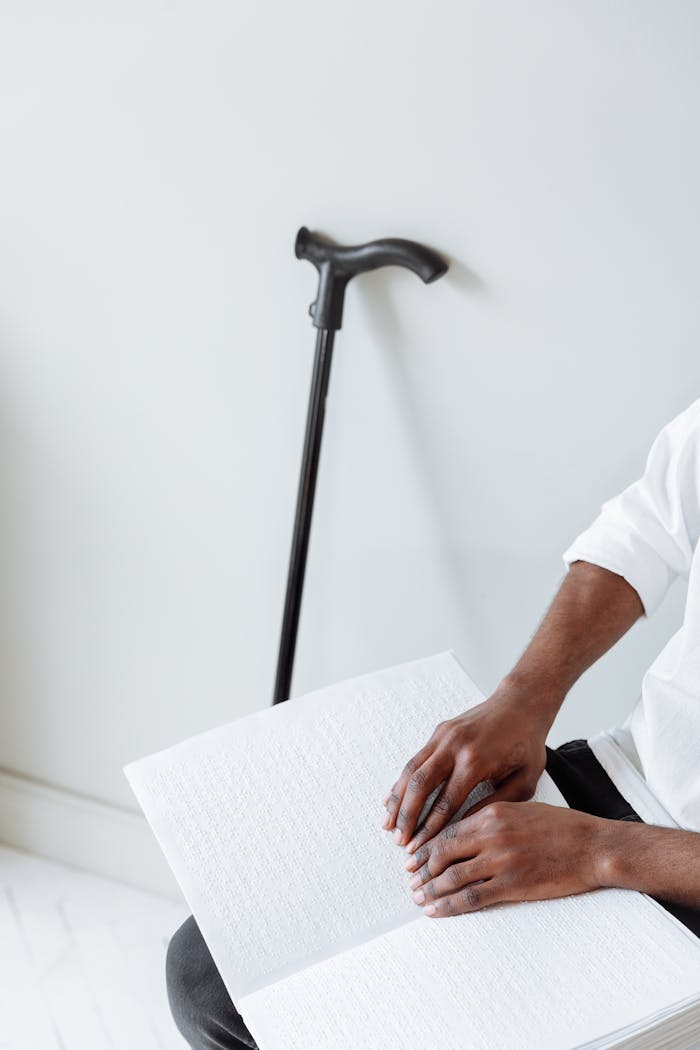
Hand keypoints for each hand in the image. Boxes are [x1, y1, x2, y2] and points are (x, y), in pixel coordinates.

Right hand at [383, 681, 554, 849]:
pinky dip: (402, 781)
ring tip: (388, 824)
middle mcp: (455, 746)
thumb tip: (466, 825)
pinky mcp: (439, 731)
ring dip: (397, 799)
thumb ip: (496, 803)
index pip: (446, 801)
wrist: (520, 703)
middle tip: (400, 841)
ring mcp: (444, 736)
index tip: (421, 847)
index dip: (431, 828)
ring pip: (411, 771)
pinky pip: (415, 759)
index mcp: (476, 760)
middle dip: (407, 816)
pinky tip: (393, 798)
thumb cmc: (526, 743)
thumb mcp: (525, 780)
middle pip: (420, 786)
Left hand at [404, 800, 607, 915]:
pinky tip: (436, 911)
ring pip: (452, 877)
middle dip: (422, 868)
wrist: (592, 846)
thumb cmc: (561, 826)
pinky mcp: (512, 885)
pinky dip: (449, 905)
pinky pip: (472, 897)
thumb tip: (466, 831)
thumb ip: (492, 817)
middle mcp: (492, 835)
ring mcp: (501, 861)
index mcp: (493, 813)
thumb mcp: (522, 808)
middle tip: (409, 879)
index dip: (426, 846)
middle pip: (443, 853)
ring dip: (430, 889)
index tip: (412, 856)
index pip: (448, 830)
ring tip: (418, 898)